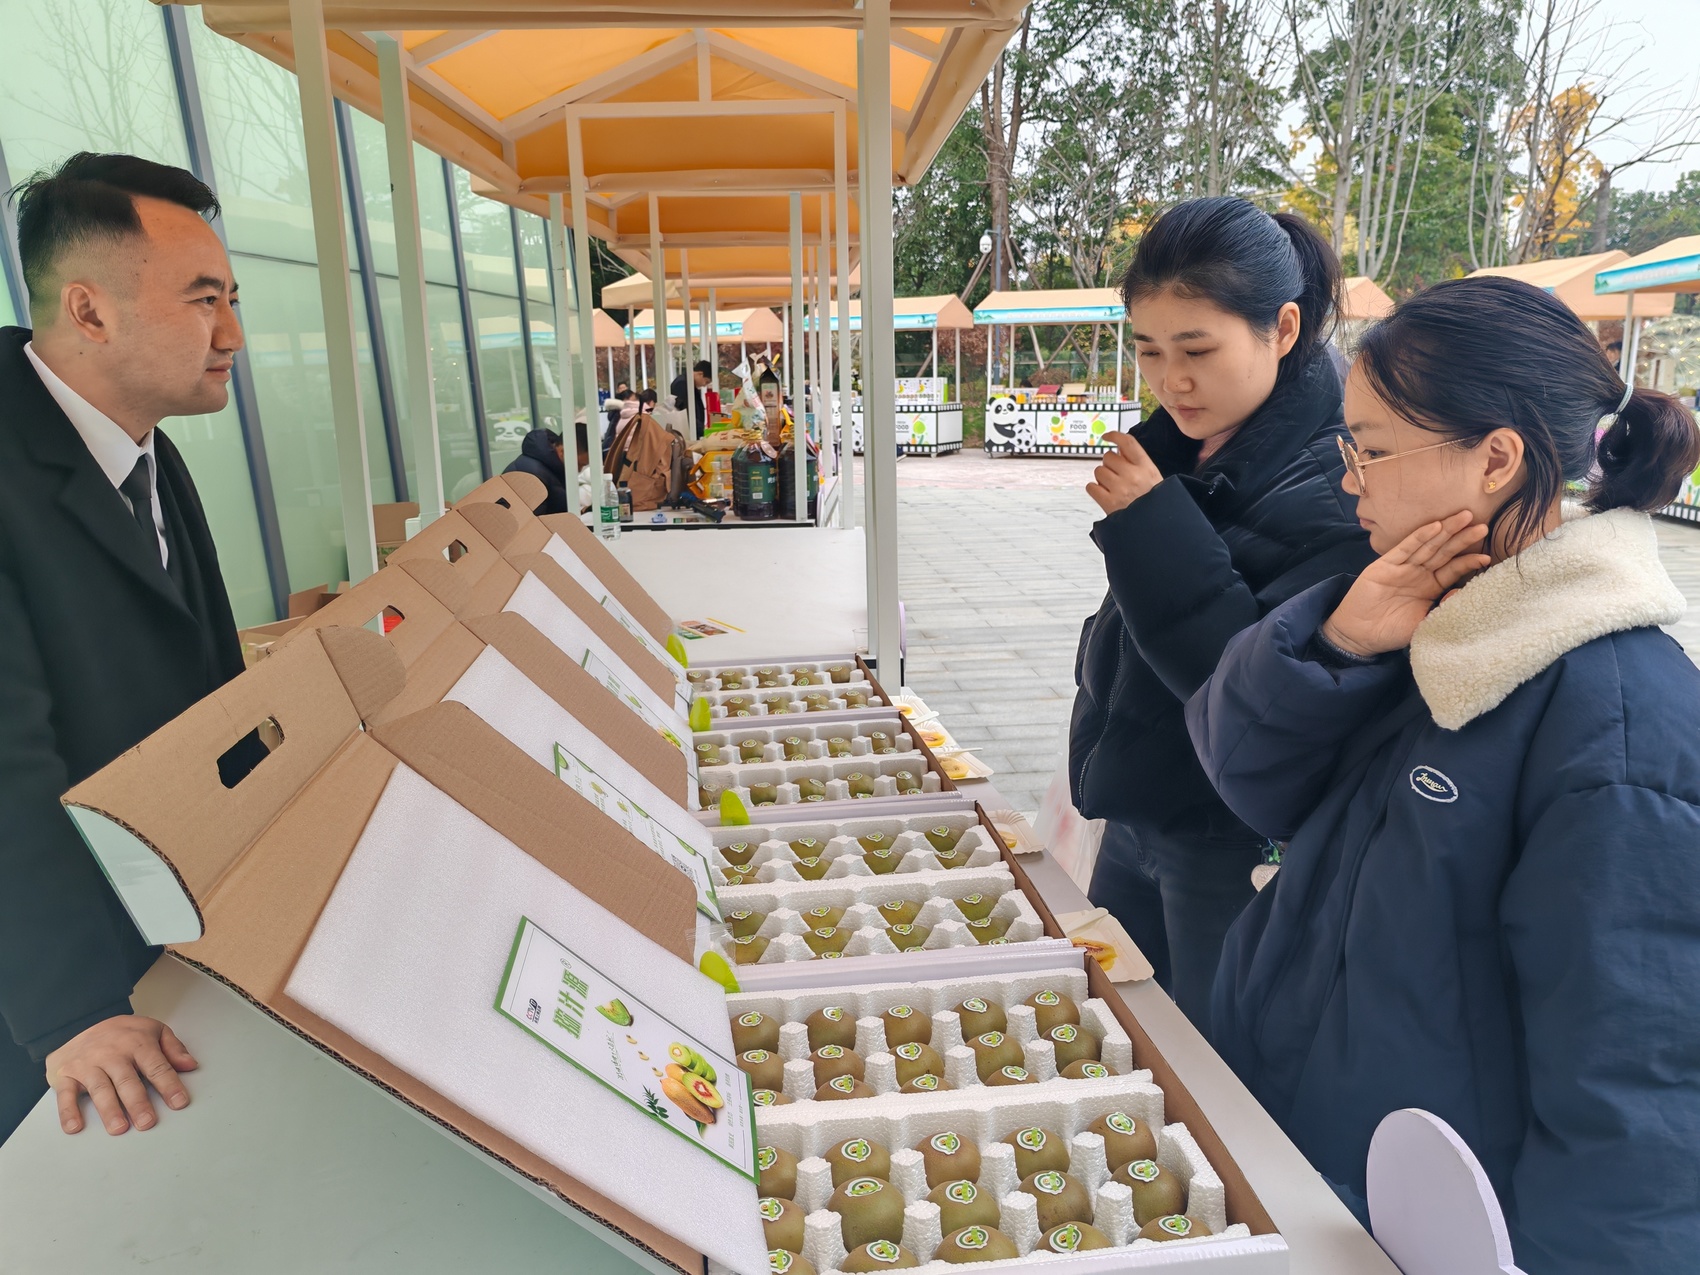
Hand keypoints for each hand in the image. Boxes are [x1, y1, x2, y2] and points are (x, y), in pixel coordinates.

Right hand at [45, 1015, 196, 1134]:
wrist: (78, 1024)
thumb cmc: (120, 1034)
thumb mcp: (152, 1030)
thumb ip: (173, 1048)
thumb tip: (190, 1065)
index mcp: (137, 1043)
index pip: (156, 1065)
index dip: (169, 1084)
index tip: (179, 1102)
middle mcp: (112, 1054)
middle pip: (127, 1080)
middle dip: (138, 1102)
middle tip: (147, 1122)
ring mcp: (88, 1064)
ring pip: (100, 1088)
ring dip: (109, 1109)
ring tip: (119, 1127)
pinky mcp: (65, 1074)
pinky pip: (66, 1094)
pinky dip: (68, 1111)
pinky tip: (75, 1126)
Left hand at [1085, 432, 1163, 514]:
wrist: (1157, 527)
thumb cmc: (1155, 503)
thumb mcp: (1153, 478)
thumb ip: (1137, 463)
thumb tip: (1119, 450)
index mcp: (1146, 467)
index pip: (1128, 442)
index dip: (1115, 436)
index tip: (1107, 436)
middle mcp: (1133, 475)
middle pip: (1108, 456)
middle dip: (1109, 464)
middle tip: (1116, 476)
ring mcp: (1120, 489)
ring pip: (1098, 471)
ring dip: (1102, 478)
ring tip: (1113, 488)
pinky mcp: (1109, 503)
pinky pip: (1091, 487)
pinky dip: (1095, 490)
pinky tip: (1105, 495)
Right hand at [1323, 511, 1490, 655]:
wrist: (1360, 635)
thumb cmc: (1392, 632)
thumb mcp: (1425, 623)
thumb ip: (1443, 608)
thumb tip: (1462, 592)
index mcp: (1430, 587)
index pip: (1453, 569)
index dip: (1469, 561)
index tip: (1487, 556)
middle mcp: (1418, 573)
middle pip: (1444, 552)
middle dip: (1462, 538)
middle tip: (1481, 526)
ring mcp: (1402, 567)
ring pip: (1428, 546)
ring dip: (1446, 531)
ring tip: (1464, 517)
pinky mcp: (1385, 565)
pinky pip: (1405, 548)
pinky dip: (1419, 537)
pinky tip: (1434, 527)